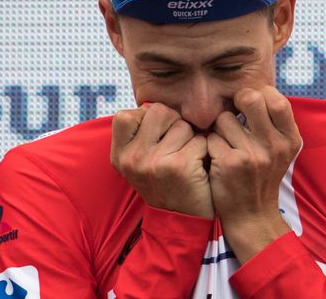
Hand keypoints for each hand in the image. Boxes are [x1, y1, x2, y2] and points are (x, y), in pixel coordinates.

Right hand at [111, 102, 212, 218]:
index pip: (125, 115)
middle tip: (177, 147)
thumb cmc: (166, 184)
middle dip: (174, 124)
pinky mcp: (180, 166)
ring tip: (187, 159)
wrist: (182, 222)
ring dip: (192, 139)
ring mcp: (154, 162)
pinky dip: (205, 151)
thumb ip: (140, 134)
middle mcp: (132, 159)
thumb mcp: (140, 163)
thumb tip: (151, 104)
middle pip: (158, 112)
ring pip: (183, 125)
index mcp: (119, 156)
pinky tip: (199, 168)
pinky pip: (200, 139)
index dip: (146, 118)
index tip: (157, 135)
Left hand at [206, 87, 301, 260]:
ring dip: (220, 128)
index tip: (252, 105)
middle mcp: (275, 145)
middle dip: (237, 101)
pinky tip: (217, 159)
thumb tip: (254, 88)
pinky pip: (211, 137)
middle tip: (234, 114)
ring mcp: (253, 155)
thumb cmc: (261, 176)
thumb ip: (273, 122)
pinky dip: (210, 146)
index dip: (259, 95)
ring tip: (227, 144)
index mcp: (290, 139)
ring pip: (224, 118)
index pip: (276, 98)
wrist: (252, 216)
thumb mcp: (280, 150)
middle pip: (249, 97)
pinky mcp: (230, 163)